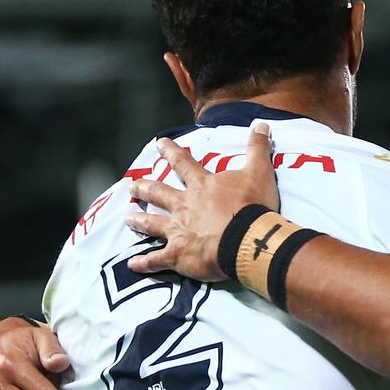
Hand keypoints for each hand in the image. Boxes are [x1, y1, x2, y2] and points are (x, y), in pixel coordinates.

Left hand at [125, 123, 279, 279]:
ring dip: (140, 220)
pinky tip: (132, 265)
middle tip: (132, 185)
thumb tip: (261, 124)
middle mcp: (185, 205)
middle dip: (146, 187)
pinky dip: (143, 263)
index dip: (171, 152)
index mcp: (202, 186)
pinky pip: (156, 259)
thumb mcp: (259, 172)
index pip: (183, 163)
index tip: (158, 144)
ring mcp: (178, 230)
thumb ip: (257, 148)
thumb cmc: (252, 206)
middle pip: (160, 193)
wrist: (247, 239)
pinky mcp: (178, 254)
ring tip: (128, 219)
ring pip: (153, 223)